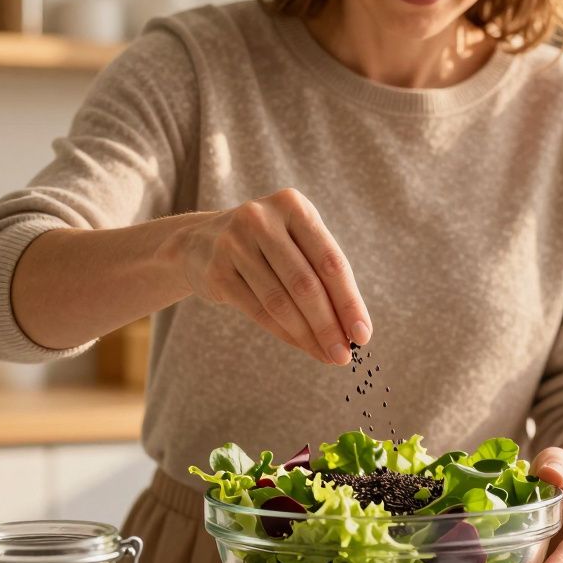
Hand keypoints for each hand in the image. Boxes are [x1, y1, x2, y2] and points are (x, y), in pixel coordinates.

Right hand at [176, 188, 370, 364]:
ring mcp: (235, 244)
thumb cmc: (266, 246)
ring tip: (327, 356)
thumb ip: (323, 275)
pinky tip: (302, 346)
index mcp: (292, 206)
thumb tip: (354, 329)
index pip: (330, 261)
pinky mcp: (217, 271)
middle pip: (306, 283)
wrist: (199, 243)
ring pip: (281, 301)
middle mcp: (262, 219)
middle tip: (345, 356)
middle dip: (329, 325)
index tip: (363, 335)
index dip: (349, 302)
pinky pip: (258, 311)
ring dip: (308, 335)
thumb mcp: (295, 242)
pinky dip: (285, 334)